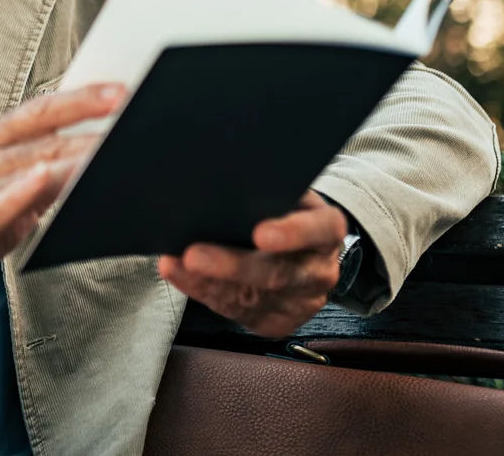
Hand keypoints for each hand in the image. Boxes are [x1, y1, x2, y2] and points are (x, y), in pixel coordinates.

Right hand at [0, 83, 126, 327]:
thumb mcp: (5, 190)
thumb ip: (43, 170)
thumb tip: (93, 154)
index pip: (40, 112)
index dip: (81, 99)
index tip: (121, 90)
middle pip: (43, 138)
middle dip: (91, 128)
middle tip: (136, 119)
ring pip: (29, 169)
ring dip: (74, 160)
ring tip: (114, 153)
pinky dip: (21, 191)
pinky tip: (44, 178)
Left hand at [157, 191, 346, 337]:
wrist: (300, 247)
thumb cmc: (283, 209)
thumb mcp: (285, 192)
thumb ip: (266, 191)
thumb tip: (222, 182)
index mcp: (327, 229)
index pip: (319, 229)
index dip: (292, 233)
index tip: (260, 234)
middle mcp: (320, 269)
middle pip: (279, 273)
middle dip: (231, 266)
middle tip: (193, 255)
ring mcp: (303, 301)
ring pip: (254, 299)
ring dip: (208, 284)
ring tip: (175, 267)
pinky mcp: (280, 321)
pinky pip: (241, 313)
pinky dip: (207, 294)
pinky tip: (184, 279)